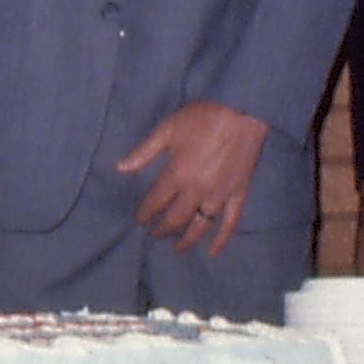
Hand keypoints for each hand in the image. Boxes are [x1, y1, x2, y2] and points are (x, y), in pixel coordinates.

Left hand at [116, 101, 269, 254]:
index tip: (139, 219)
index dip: (145, 212)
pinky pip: (230, 223)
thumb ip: (144, 152)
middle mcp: (197, 190)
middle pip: (176, 218)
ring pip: (200, 226)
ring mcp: (220, 195)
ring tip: (176, 248)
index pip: (156, 201)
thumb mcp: (167, 129)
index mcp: (177, 174)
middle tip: (153, 234)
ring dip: (186, 240)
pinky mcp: (239, 194)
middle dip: (162, 229)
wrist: (242, 111)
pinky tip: (213, 252)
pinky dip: (222, 240)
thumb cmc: (202, 117)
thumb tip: (120, 169)